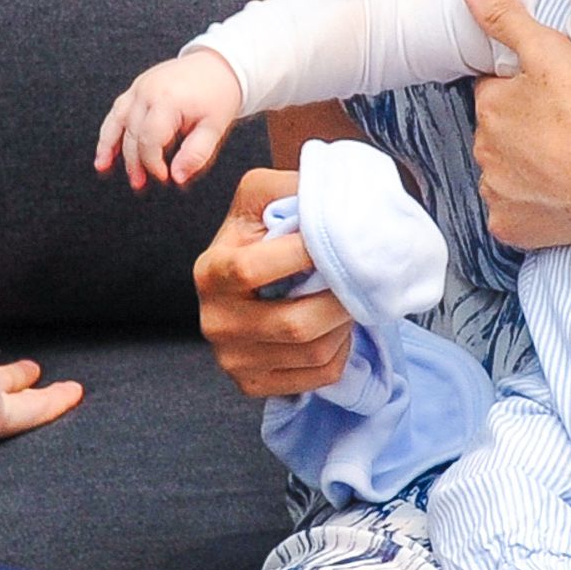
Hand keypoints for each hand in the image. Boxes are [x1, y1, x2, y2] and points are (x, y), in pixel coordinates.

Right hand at [95, 52, 244, 187]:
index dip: (153, 164)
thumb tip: (177, 177)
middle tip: (139, 183)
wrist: (218, 65)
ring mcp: (140, 86)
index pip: (150, 141)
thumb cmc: (218, 95)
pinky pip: (118, 109)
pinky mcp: (137, 86)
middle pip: (132, 134)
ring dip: (109, 146)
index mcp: (168, 101)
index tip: (164, 177)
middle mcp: (148, 91)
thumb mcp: (214, 128)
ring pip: (117, 120)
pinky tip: (105, 147)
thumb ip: (196, 155)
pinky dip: (109, 129)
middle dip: (134, 162)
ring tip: (103, 167)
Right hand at [193, 167, 354, 397]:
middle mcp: (215, 321)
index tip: (336, 239)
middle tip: (360, 277)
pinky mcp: (253, 384)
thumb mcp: (258, 195)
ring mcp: (232, 358)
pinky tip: (335, 327)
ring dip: (343, 324)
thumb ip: (288, 185)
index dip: (302, 256)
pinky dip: (340, 350)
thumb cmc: (257, 234)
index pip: (253, 269)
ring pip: (312, 351)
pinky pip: (317, 375)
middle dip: (339, 299)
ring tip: (348, 298)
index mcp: (210, 271)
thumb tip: (331, 191)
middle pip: (293, 323)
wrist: (244, 281)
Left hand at [461, 0, 570, 251]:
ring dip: (527, 168)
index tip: (551, 98)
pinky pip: (513, 214)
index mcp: (488, 106)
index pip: (495, 93)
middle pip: (499, 134)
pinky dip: (530, 207)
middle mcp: (483, 150)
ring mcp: (495, 191)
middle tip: (564, 130)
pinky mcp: (510, 227)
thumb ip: (506, 16)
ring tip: (566, 162)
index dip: (522, 92)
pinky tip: (558, 197)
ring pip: (505, 173)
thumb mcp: (549, 51)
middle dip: (522, 130)